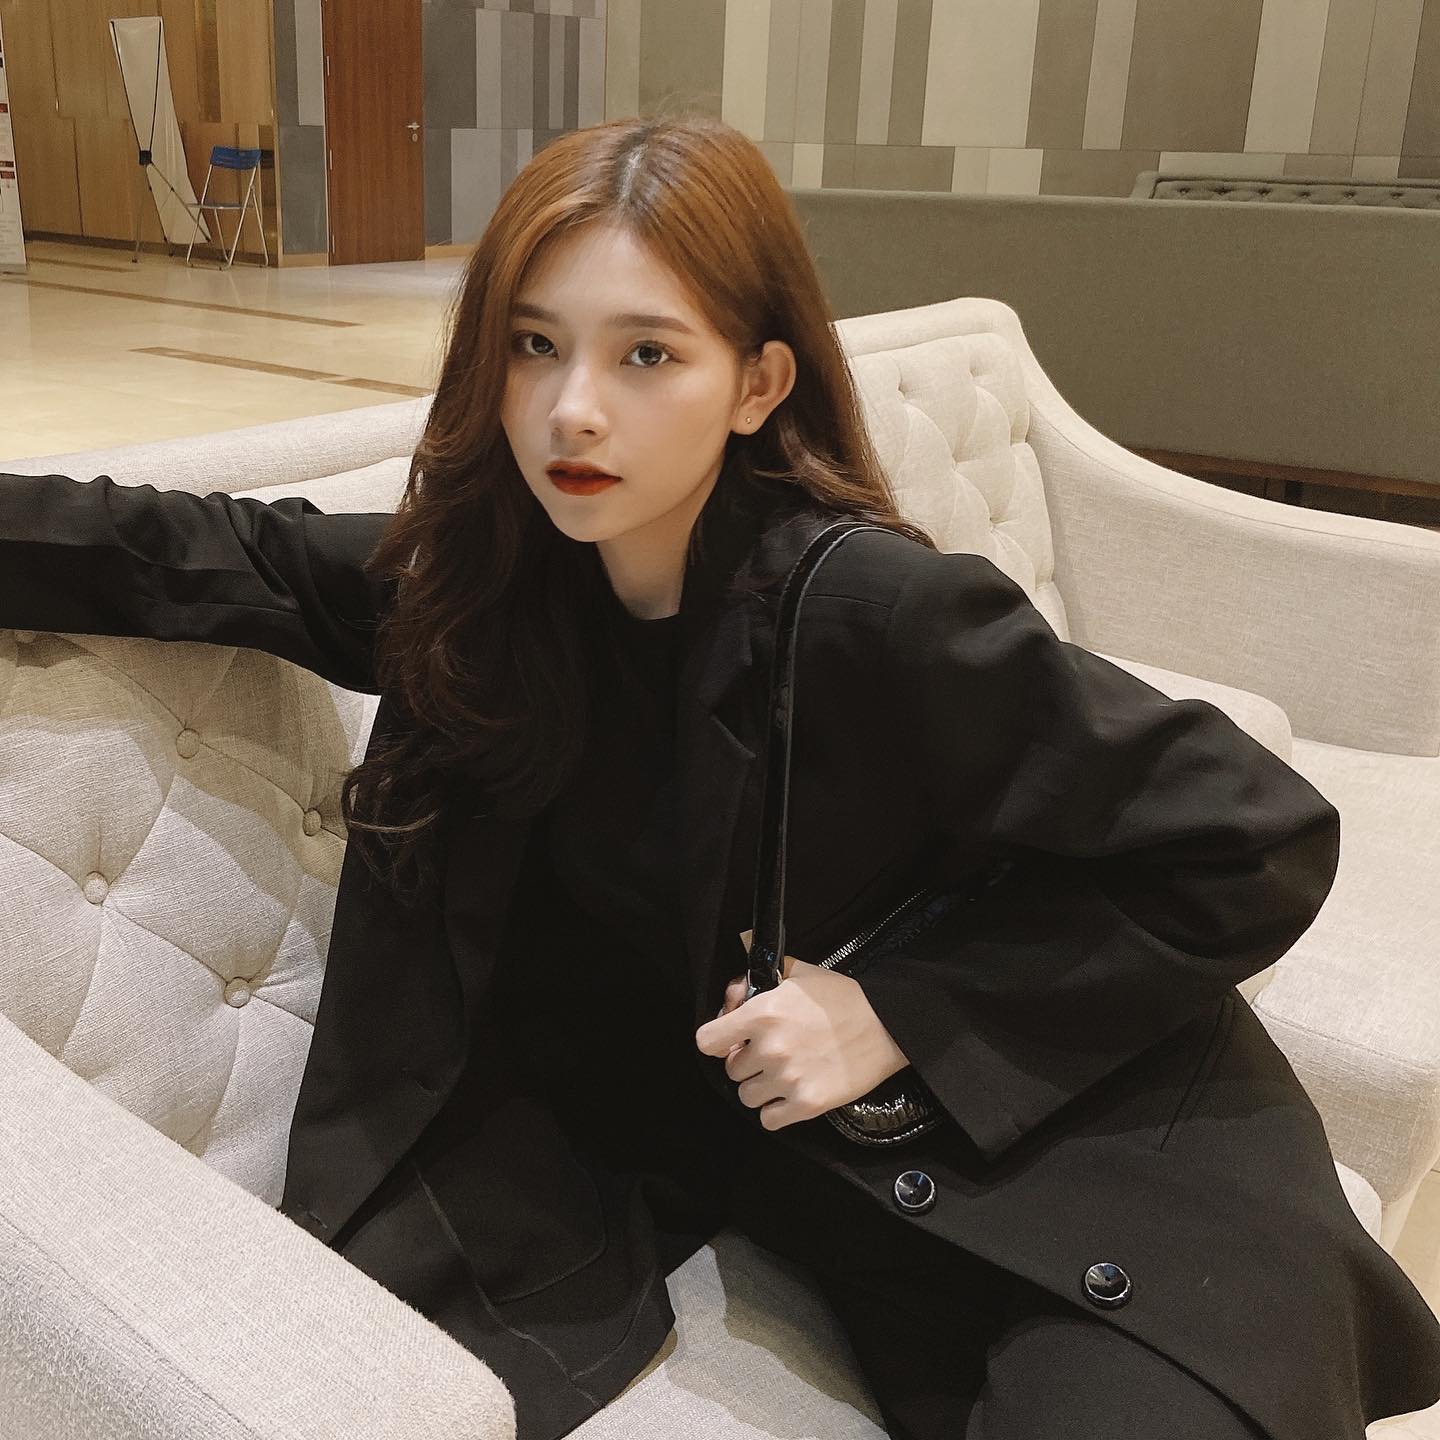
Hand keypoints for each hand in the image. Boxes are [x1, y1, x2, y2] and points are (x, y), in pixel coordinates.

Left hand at [693, 929, 909, 1130]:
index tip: (728, 1041)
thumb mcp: (798, 974)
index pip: (708, 1040)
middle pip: (731, 1070)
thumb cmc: (843, 998)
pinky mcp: (807, 1103)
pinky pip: (769, 1120)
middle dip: (746, 1063)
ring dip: (760, 1088)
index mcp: (762, 1013)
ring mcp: (788, 1079)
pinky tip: (789, 1095)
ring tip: (781, 1075)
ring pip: (746, 1097)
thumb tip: (733, 997)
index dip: (716, 1041)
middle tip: (769, 1055)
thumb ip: (758, 981)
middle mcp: (770, 1048)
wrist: (885, 1024)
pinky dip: (775, 1112)